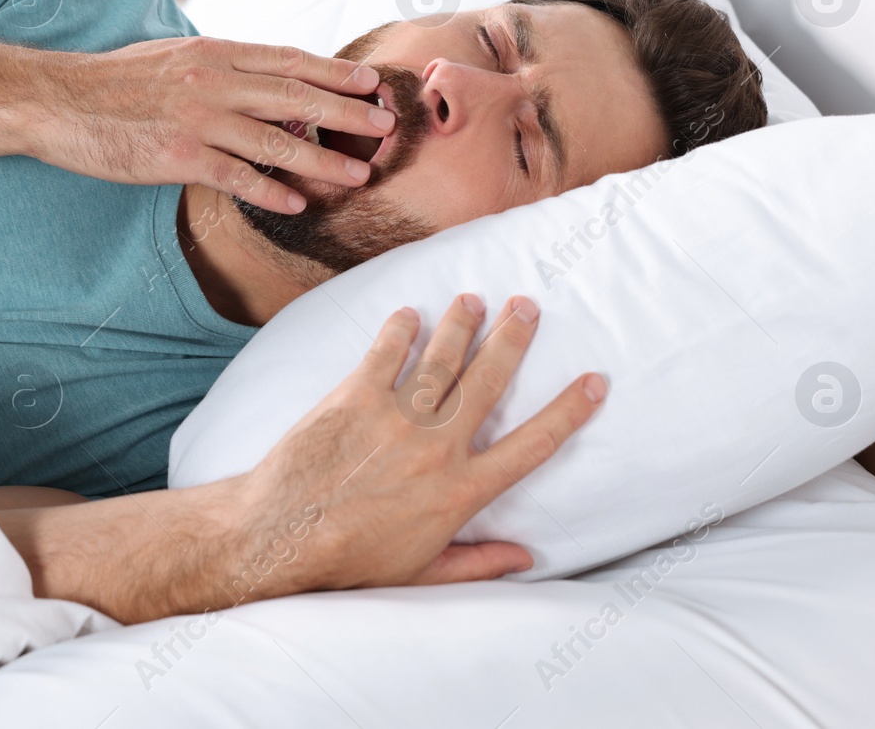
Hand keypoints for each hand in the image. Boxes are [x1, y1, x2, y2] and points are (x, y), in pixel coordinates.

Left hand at [0, 294, 604, 622]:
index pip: (532, 445)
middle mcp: (436, 448)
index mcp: (460, 492)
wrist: (279, 537)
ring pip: (442, 360)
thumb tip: (528, 558)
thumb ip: (477, 562)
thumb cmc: (350, 561)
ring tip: (474, 300)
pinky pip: (386, 353)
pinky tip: (411, 313)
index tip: (595, 381)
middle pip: (489, 382)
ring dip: (462, 325)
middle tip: (528, 305)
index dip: (568, 411)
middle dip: (513, 340)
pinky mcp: (355, 398)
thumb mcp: (422, 573)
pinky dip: (400, 330)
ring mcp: (396, 418)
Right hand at [30, 36, 394, 212]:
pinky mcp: (177, 156)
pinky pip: (236, 176)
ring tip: (358, 173)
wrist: (58, 100)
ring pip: (275, 139)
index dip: (334, 73)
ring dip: (323, 159)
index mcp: (214, 53)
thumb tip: (262, 76)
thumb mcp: (172, 57)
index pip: (288, 60)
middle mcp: (213, 82)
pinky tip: (298, 203)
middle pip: (295, 96)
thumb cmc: (114, 81)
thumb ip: (219, 66)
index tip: (369, 83)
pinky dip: (271, 191)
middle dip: (347, 112)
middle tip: (386, 125)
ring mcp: (197, 120)